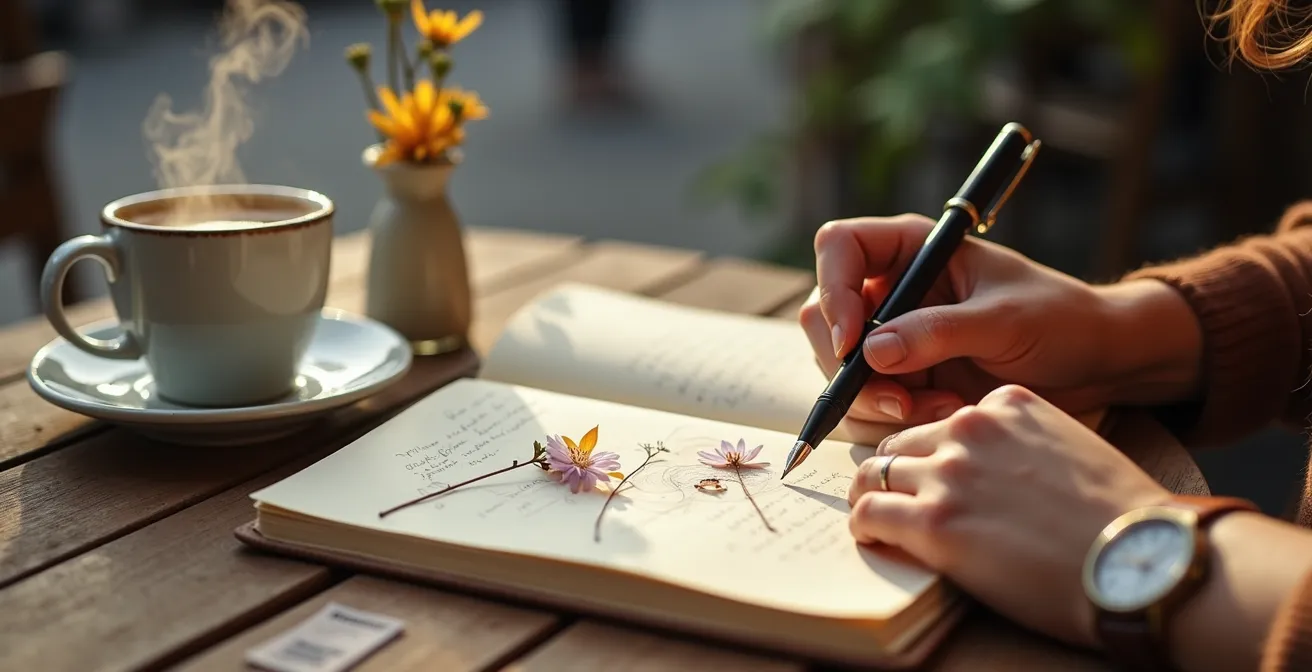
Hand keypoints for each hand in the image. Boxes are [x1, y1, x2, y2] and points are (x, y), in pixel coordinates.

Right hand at [798, 214, 1203, 425]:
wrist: (1096, 364)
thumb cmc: (1061, 319)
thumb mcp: (1004, 320)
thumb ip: (937, 332)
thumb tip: (869, 351)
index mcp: (913, 249)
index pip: (839, 247)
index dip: (835, 290)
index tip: (853, 342)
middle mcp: (892, 290)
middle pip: (825, 318)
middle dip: (851, 368)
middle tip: (898, 401)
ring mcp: (892, 338)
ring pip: (840, 370)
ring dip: (878, 402)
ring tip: (944, 409)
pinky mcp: (902, 381)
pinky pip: (866, 404)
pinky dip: (895, 420)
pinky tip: (948, 414)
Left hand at [847, 384, 1171, 645]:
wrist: (1143, 560)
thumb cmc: (1122, 518)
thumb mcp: (1072, 450)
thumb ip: (1024, 446)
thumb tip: (998, 476)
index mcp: (1008, 404)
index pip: (946, 420)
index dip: (937, 452)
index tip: (939, 477)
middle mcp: (971, 426)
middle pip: (902, 442)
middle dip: (898, 472)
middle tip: (896, 499)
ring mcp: (949, 472)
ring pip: (874, 472)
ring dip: (873, 496)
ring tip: (878, 519)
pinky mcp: (934, 521)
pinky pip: (869, 513)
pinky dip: (865, 526)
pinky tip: (877, 538)